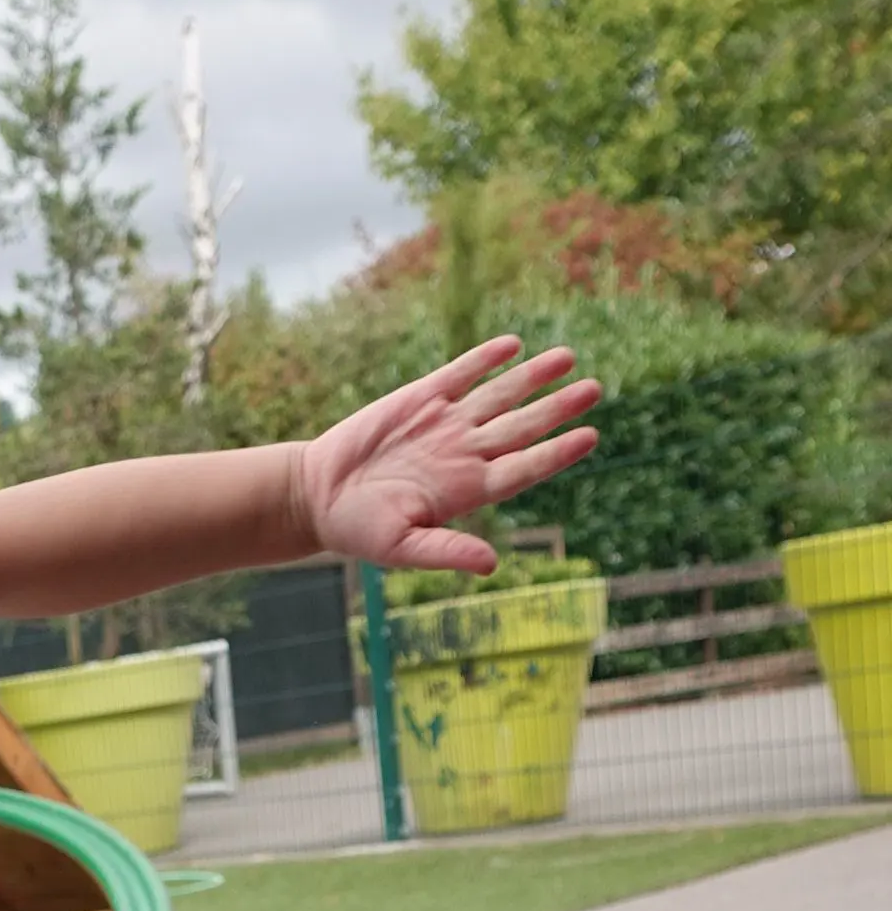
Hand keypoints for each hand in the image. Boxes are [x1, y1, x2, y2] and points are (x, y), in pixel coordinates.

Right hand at [297, 339, 600, 577]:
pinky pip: (460, 374)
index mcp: (467, 490)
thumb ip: (446, 551)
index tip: (589, 436)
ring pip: (499, 395)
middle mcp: (464, 453)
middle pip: (521, 426)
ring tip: (568, 357)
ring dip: (533, 377)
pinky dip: (484, 359)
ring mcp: (445, 424)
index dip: (557, 452)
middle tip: (594, 389)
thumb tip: (491, 565)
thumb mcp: (401, 549)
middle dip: (557, 407)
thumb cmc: (358, 529)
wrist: (318, 495)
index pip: (524, 468)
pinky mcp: (419, 399)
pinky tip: (513, 345)